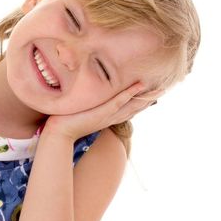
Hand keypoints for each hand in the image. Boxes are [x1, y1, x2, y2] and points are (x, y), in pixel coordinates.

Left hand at [42, 82, 164, 140]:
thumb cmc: (64, 123)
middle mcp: (109, 118)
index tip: (150, 95)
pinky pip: (118, 101)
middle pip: (134, 108)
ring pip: (130, 105)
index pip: (126, 110)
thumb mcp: (78, 113)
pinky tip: (138, 86)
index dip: (139, 103)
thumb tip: (82, 99)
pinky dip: (128, 93)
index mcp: (106, 118)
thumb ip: (83, 107)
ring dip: (145, 96)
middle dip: (148, 100)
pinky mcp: (101, 112)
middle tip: (162, 91)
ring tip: (159, 89)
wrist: (58, 134)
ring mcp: (107, 115)